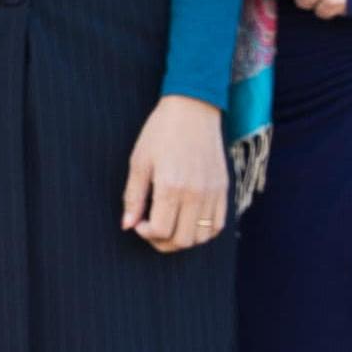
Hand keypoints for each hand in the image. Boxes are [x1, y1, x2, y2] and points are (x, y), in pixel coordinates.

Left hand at [121, 94, 228, 252]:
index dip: (146, 233)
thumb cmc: (160, 133)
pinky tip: (188, 221)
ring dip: (183, 239)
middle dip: (162, 242)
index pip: (161, 231)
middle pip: (183, 240)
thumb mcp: (139, 161)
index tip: (139, 221)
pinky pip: (218, 225)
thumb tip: (127, 226)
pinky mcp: (224, 189)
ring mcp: (213, 193)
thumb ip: (133, 197)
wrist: (193, 109)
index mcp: (171, 186)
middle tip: (151, 228)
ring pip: (202, 237)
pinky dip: (203, 231)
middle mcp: (196, 194)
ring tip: (169, 225)